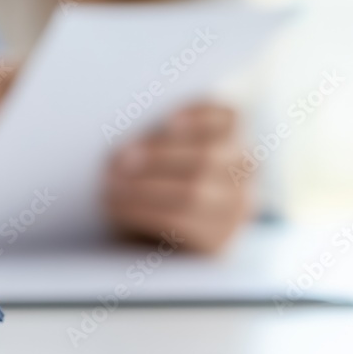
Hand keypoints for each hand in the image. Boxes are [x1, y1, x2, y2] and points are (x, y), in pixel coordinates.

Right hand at [105, 104, 250, 252]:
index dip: (143, 209)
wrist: (188, 195)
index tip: (108, 202)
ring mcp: (244, 164)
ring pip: (209, 153)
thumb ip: (130, 214)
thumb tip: (117, 183)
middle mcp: (238, 201)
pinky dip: (200, 115)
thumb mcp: (139, 232)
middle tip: (111, 176)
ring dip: (162, 151)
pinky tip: (169, 121)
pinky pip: (228, 117)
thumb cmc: (151, 217)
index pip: (182, 221)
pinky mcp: (241, 131)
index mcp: (215, 238)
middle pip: (195, 186)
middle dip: (147, 180)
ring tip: (128, 154)